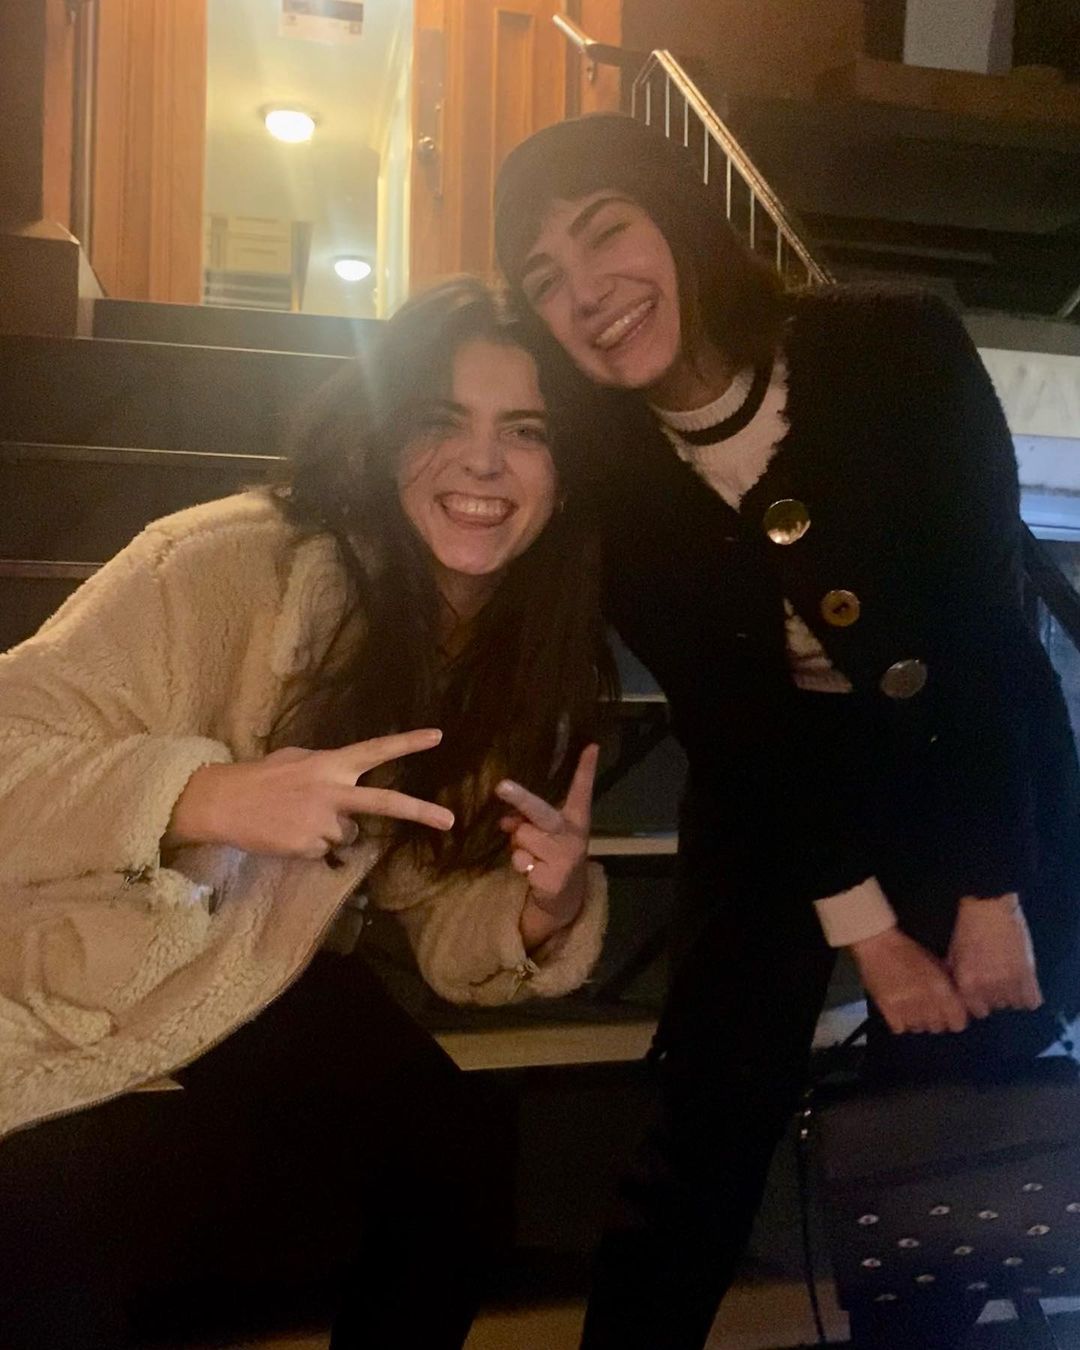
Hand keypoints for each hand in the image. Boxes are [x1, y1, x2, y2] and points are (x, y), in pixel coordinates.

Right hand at [166, 729, 454, 859]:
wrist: (222, 802)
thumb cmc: (260, 777)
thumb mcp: (297, 759)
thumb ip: (327, 769)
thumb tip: (347, 782)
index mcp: (330, 764)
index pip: (375, 750)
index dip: (406, 743)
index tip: (438, 737)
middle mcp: (333, 791)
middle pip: (385, 803)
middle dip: (421, 812)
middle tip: (450, 821)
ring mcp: (323, 821)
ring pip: (346, 833)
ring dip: (329, 830)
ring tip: (296, 819)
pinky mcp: (310, 846)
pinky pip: (324, 850)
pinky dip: (310, 845)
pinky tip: (288, 833)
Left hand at [495, 743, 598, 928]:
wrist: (564, 897)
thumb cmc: (553, 854)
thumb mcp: (546, 834)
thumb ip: (528, 820)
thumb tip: (505, 821)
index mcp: (575, 820)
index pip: (582, 791)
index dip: (586, 769)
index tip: (591, 746)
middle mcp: (573, 836)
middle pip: (542, 812)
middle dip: (520, 798)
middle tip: (501, 786)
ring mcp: (564, 858)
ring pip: (522, 837)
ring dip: (518, 845)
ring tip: (532, 854)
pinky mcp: (552, 878)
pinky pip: (520, 860)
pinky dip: (520, 864)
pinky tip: (534, 872)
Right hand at [851, 927, 968, 1034]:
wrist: (876, 945)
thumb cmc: (907, 950)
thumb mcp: (935, 963)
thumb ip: (947, 984)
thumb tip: (956, 1000)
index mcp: (940, 988)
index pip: (958, 1022)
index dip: (955, 1019)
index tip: (950, 1014)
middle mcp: (926, 1001)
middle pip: (938, 1027)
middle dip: (937, 1020)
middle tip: (929, 1008)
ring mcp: (906, 1007)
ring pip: (919, 1029)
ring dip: (918, 1021)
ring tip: (913, 1008)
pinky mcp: (887, 1010)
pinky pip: (900, 1028)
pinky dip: (901, 1023)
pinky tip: (899, 1011)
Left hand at [947, 895, 1042, 1018]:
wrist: (990, 903)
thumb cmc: (968, 926)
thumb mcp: (954, 953)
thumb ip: (956, 977)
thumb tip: (956, 995)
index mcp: (967, 982)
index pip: (976, 1011)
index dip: (978, 1000)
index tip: (980, 991)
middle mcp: (988, 987)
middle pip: (995, 1006)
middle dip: (994, 995)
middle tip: (995, 977)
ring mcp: (1009, 982)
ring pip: (1013, 1004)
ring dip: (1011, 993)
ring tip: (1007, 973)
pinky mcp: (1028, 974)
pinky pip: (1031, 1001)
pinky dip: (1028, 995)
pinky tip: (1021, 980)